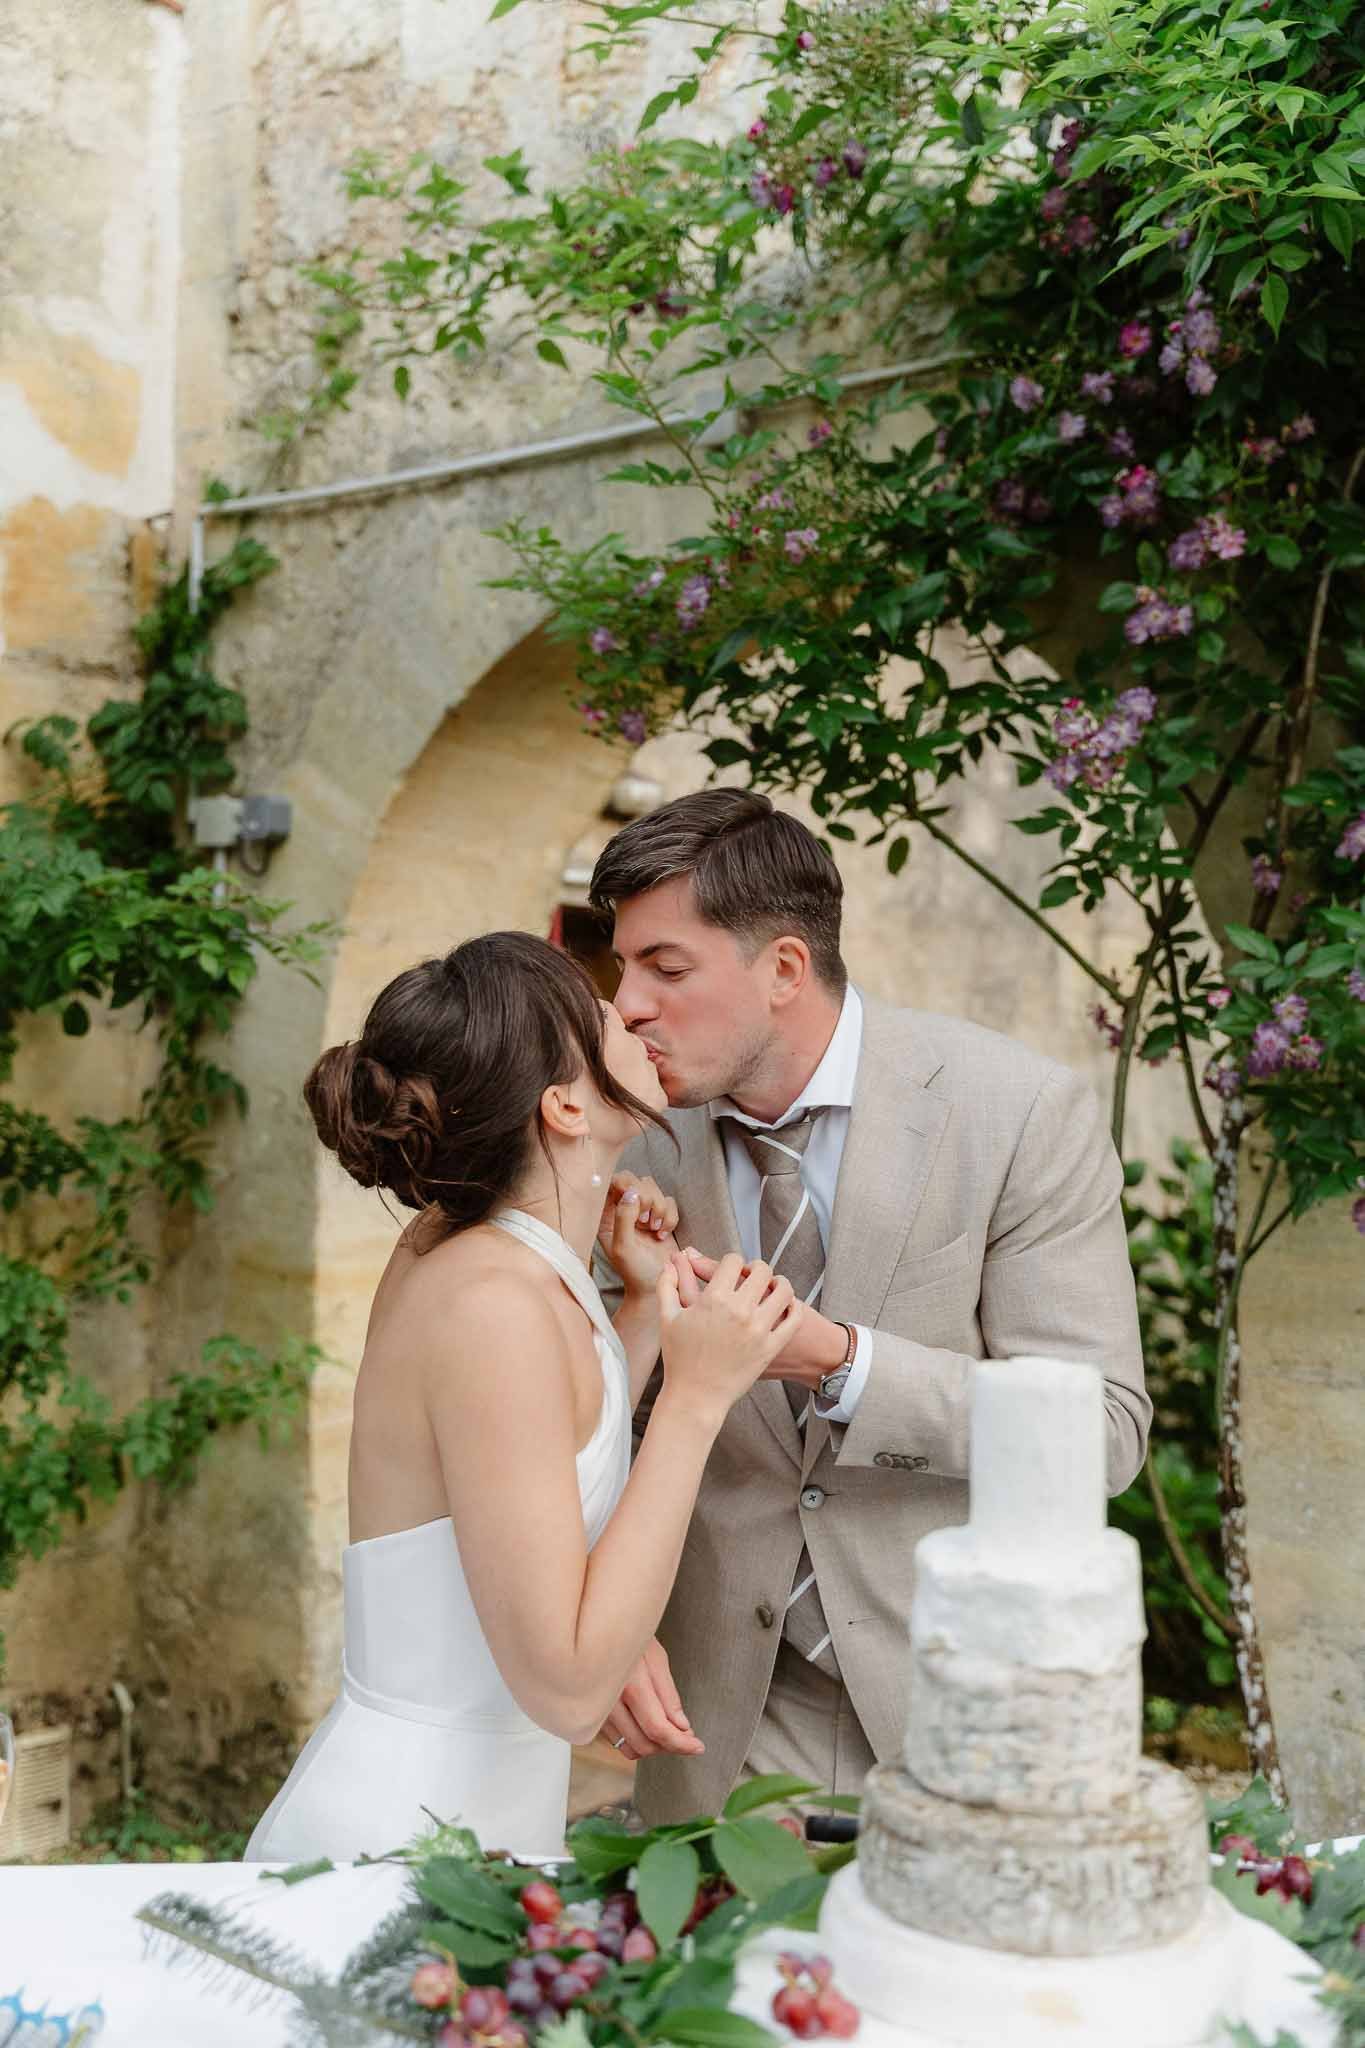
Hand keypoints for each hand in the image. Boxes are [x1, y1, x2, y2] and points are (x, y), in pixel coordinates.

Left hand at [597, 1172, 678, 1295]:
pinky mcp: (661, 1216)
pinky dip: (670, 1217)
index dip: (626, 1185)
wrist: (657, 1285)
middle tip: (644, 1221)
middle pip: (636, 1180)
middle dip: (646, 1198)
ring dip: (658, 1208)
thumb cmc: (634, 1271)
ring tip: (654, 1230)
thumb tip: (631, 1192)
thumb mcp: (623, 1247)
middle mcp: (623, 1209)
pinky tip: (662, 1235)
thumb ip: (623, 1218)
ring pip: (654, 1188)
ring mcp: (643, 1211)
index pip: (612, 1181)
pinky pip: (669, 1201)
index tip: (634, 1202)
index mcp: (606, 1214)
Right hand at [599, 1637, 704, 1761]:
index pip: (658, 1728)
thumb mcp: (657, 1659)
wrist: (596, 1630)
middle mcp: (609, 1701)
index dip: (681, 1743)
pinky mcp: (591, 1714)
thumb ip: (669, 1696)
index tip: (697, 1746)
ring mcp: (597, 1710)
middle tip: (686, 1736)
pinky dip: (635, 1739)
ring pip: (629, 1747)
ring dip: (653, 1746)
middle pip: (644, 1743)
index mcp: (630, 1684)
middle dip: (670, 1746)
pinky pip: (616, 1740)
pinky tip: (647, 1726)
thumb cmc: (630, 1637)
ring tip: (667, 1731)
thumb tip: (682, 1727)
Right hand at [682, 1250, 846, 1388]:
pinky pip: (794, 1319)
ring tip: (774, 1287)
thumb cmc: (679, 1358)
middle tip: (754, 1276)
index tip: (732, 1270)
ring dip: (780, 1284)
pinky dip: (795, 1307)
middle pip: (761, 1270)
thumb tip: (669, 1263)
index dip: (733, 1262)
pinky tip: (787, 1306)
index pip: (734, 1261)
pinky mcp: (771, 1348)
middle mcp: (739, 1311)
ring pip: (783, 1291)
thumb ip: (667, 1286)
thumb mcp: (667, 1318)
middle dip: (757, 1268)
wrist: (695, 1397)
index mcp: (713, 1299)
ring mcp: (758, 1329)